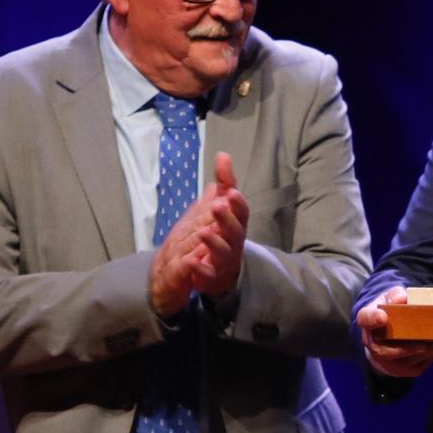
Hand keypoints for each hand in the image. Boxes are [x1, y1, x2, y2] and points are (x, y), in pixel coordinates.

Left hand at [187, 152, 248, 299]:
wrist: (218, 272)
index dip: (237, 203)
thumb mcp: (222, 207)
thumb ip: (223, 183)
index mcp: (235, 225)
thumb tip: (223, 155)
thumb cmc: (222, 236)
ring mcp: (224, 261)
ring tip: (203, 232)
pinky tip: (191, 262)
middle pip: (235, 231)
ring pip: (224, 252)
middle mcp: (234, 242)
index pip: (241, 212)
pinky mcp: (212, 276)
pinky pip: (208, 273)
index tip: (231, 192)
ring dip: (214, 242)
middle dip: (227, 219)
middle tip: (218, 206)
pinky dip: (200, 268)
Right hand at [358, 286, 432, 377]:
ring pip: (403, 362)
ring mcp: (384, 361)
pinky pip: (414, 367)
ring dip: (423, 354)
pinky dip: (428, 359)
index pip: (366, 319)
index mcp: (368, 321)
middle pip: (384, 351)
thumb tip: (403, 298)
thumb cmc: (390, 314)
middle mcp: (372, 344)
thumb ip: (396, 296)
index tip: (383, 317)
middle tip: (425, 345)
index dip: (373, 319)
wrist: (387, 337)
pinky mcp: (399, 370)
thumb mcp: (391, 299)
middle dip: (406, 349)